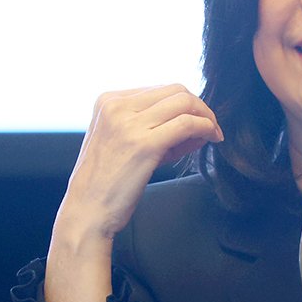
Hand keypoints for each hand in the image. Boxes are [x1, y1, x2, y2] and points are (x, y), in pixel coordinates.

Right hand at [46, 85, 222, 301]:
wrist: (87, 212)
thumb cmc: (107, 183)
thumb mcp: (124, 142)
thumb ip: (154, 126)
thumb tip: (198, 120)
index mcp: (108, 101)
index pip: (160, 89)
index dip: (185, 103)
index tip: (197, 121)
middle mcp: (116, 106)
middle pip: (176, 90)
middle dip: (200, 106)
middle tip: (211, 126)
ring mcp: (129, 124)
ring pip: (185, 103)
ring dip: (207, 116)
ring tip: (213, 134)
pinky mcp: (144, 144)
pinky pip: (187, 124)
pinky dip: (206, 128)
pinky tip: (212, 139)